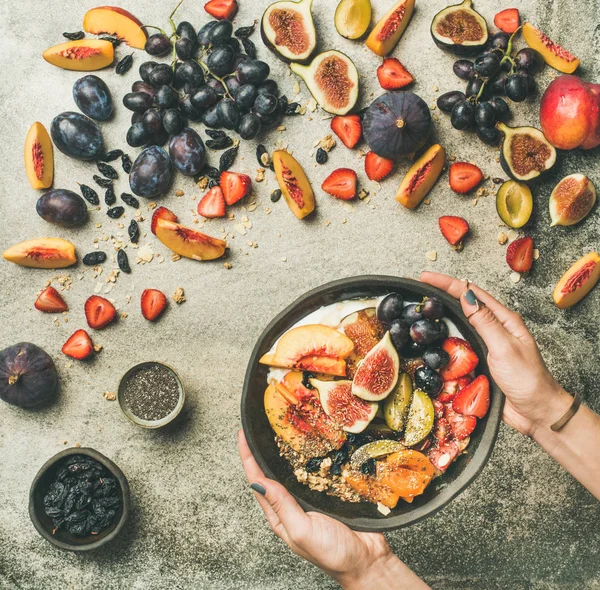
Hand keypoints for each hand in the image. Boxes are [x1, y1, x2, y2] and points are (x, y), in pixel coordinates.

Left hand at [238, 430, 427, 588]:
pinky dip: (314, 456)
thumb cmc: (333, 553)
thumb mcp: (302, 530)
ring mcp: (312, 498)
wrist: (368, 561)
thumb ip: (282, 505)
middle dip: (265, 450)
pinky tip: (316, 443)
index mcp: (280, 516)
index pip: (258, 481)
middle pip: (273, 472)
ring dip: (289, 451)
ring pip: (295, 469)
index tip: (243, 435)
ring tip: (284, 429)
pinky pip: (318, 470)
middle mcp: (293, 504)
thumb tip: (258, 482)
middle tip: (263, 426)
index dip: (249, 458)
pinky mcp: (330, 492)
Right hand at [420, 272, 571, 437]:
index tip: (425, 277)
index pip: (471, 293)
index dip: (447, 283)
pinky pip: (457, 344)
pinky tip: (432, 337)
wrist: (536, 412)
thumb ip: (484, 322)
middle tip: (418, 288)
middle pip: (463, 305)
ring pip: (459, 323)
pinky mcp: (479, 361)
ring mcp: (486, 345)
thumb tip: (465, 296)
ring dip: (440, 314)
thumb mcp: (504, 347)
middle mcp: (494, 329)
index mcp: (503, 320)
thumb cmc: (527, 380)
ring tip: (421, 308)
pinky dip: (443, 337)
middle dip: (441, 294)